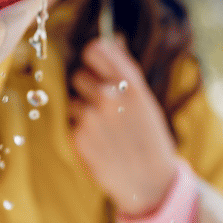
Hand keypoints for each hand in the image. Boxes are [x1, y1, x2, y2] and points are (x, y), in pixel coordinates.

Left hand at [68, 36, 180, 216]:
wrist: (150, 183)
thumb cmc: (150, 138)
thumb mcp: (146, 101)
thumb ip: (126, 70)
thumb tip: (114, 39)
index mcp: (131, 84)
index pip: (96, 49)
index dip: (93, 55)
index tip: (95, 63)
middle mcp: (109, 96)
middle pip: (79, 74)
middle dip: (87, 87)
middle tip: (103, 105)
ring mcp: (92, 117)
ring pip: (74, 99)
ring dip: (83, 110)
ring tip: (104, 128)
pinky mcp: (78, 136)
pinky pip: (71, 122)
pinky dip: (81, 130)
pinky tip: (99, 143)